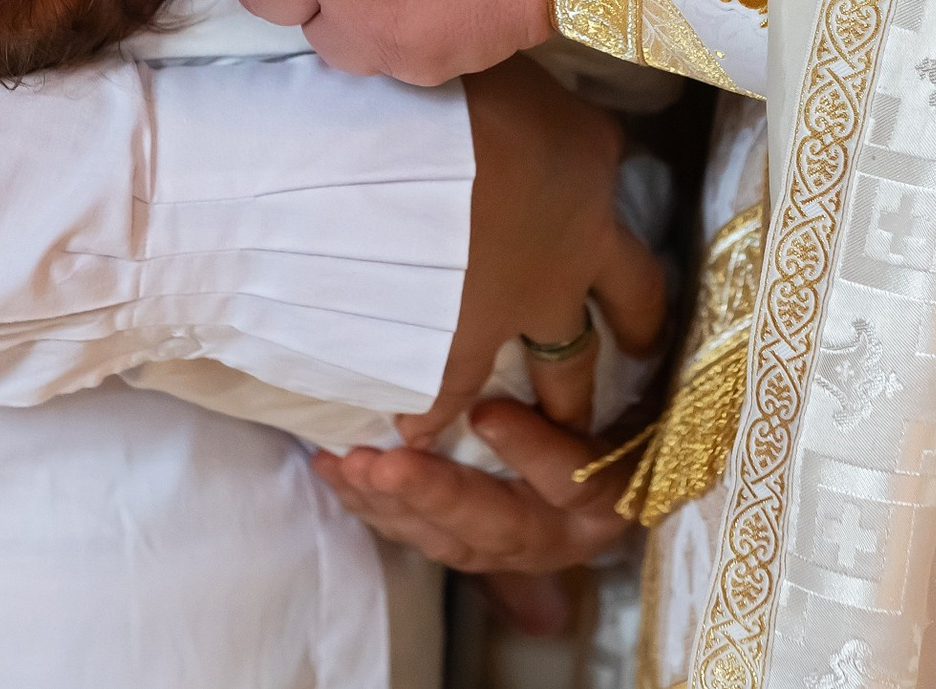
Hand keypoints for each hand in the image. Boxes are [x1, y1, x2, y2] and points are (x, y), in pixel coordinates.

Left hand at [313, 400, 637, 573]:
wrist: (600, 465)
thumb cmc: (599, 416)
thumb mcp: (599, 398)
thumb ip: (563, 393)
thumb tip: (496, 387)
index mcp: (596, 499)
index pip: (568, 479)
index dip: (527, 448)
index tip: (485, 411)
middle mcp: (549, 537)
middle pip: (490, 525)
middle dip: (429, 495)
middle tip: (380, 465)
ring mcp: (500, 549)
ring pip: (442, 538)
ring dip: (387, 503)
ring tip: (345, 466)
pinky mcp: (462, 543)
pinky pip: (414, 533)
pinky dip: (370, 504)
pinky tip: (335, 471)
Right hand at [411, 58, 666, 441]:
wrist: (394, 165)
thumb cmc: (438, 87)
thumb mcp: (483, 57)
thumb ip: (489, 82)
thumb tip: (465, 54)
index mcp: (588, 157)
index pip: (607, 160)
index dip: (598, 179)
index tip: (591, 196)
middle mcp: (580, 244)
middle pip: (634, 296)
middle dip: (640, 324)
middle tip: (643, 347)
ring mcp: (526, 306)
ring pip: (568, 367)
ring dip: (563, 397)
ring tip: (558, 422)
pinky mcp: (466, 350)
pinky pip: (456, 394)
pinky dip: (435, 414)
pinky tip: (416, 432)